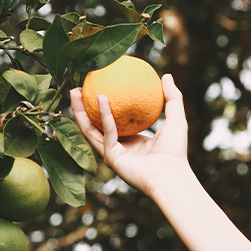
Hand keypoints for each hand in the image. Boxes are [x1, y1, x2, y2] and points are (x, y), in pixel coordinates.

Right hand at [70, 74, 190, 197]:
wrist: (171, 174)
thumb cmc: (175, 151)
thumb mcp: (175, 118)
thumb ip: (172, 97)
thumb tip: (167, 75)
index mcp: (129, 141)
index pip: (109, 122)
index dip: (100, 106)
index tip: (95, 88)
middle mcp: (116, 147)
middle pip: (93, 125)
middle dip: (81, 107)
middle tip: (77, 88)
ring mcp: (111, 153)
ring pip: (90, 129)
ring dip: (80, 110)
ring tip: (75, 92)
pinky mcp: (110, 157)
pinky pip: (107, 132)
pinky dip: (104, 114)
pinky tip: (101, 97)